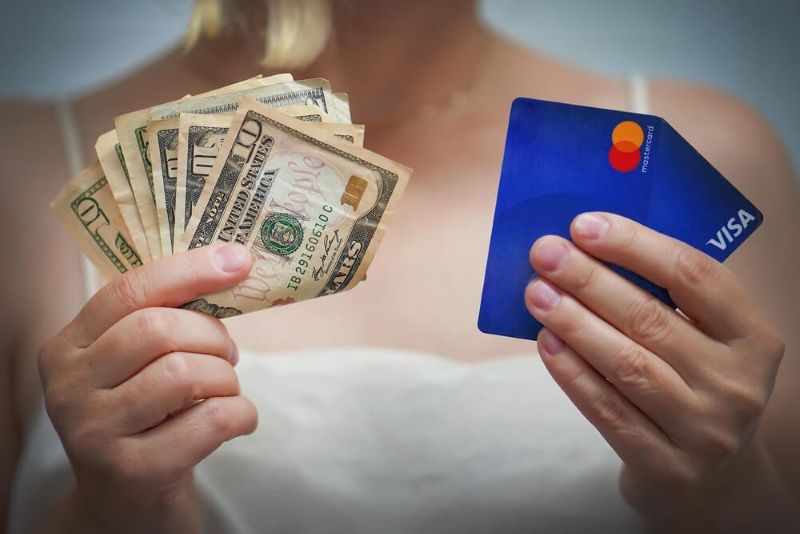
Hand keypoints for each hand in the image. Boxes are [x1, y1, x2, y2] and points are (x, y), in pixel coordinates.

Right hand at [38, 244, 256, 533]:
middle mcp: (68, 388)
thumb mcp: (137, 365)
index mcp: (68, 348)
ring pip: (184, 373)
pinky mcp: (132, 471)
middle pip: (158, 330)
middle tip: (229, 354)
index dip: (188, 271)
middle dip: (213, 335)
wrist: (125, 504)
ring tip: (226, 391)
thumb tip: (231, 263)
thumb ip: (164, 320)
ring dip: (226, 378)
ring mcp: (94, 433)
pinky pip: (209, 421)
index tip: (238, 260)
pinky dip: (241, 413)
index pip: (128, 290)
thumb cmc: (145, 418)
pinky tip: (238, 420)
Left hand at [525, 212, 792, 531]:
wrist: (707, 476)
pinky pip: (608, 410)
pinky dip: (572, 372)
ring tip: (536, 292)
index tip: (584, 225)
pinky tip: (546, 342)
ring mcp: (705, 430)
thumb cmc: (692, 384)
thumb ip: (660, 297)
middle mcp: (737, 385)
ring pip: (626, 364)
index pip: (695, 275)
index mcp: (753, 338)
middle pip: (651, 318)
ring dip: (574, 322)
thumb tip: (584, 247)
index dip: (636, 245)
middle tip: (545, 253)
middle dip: (589, 279)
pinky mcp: (667, 466)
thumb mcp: (701, 340)